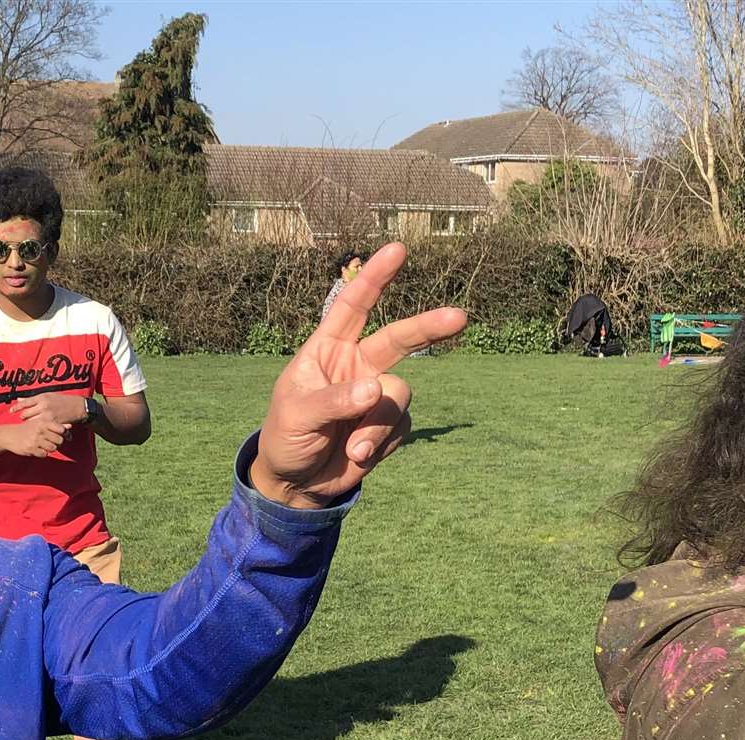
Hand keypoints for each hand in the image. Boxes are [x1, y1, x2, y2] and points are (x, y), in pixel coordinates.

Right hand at [2, 418, 68, 457]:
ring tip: (45, 446)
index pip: (61, 429)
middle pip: (59, 440)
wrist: (9, 435)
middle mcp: (40, 430)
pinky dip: (43, 453)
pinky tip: (38, 449)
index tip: (65, 436)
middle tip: (53, 442)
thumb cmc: (27, 428)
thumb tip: (70, 426)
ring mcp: (35, 440)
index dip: (65, 434)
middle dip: (58, 443)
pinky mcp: (31, 449)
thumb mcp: (40, 424)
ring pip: (53, 448)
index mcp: (43, 422)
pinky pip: (44, 454)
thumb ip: (56, 425)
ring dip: (51, 449)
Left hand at [12, 392, 87, 425]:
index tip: (10, 411)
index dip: (16, 408)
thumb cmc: (61, 400)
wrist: (77, 407)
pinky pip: (41, 428)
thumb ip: (33, 399)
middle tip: (21, 419)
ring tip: (28, 425)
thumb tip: (18, 399)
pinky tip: (35, 430)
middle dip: (23, 417)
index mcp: (41, 398)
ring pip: (32, 422)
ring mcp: (48, 416)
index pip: (25, 403)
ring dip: (29, 424)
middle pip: (26, 414)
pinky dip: (37, 429)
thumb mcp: (47, 395)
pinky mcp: (52, 424)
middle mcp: (43, 406)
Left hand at [252, 243, 464, 507]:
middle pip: (399, 338)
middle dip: (428, 327)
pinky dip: (381, 445)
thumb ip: (334, 400)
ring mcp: (375, 395)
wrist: (296, 484)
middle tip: (459, 317)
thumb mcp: (298, 416)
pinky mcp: (388, 426)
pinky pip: (401, 427)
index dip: (374, 277)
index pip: (352, 306)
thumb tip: (376, 389)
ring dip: (377, 427)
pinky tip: (359, 458)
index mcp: (327, 351)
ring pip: (399, 395)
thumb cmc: (285, 439)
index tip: (397, 249)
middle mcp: (356, 365)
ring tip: (352, 450)